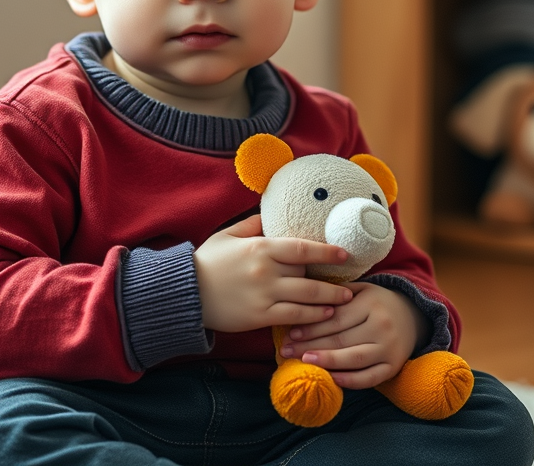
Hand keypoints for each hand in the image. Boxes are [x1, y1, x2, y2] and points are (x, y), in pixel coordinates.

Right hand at [193, 214, 353, 332]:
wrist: (185, 293)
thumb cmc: (207, 262)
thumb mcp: (228, 235)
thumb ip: (253, 225)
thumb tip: (272, 215)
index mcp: (260, 248)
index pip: (302, 249)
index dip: (326, 251)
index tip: (344, 253)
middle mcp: (266, 271)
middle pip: (307, 275)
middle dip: (328, 279)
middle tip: (349, 282)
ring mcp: (264, 295)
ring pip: (306, 298)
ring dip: (329, 300)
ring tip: (344, 300)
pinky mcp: (259, 316)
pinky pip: (292, 316)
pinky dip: (311, 316)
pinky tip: (324, 315)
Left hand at [278, 281, 428, 388]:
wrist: (412, 315)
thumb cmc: (376, 301)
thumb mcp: (360, 289)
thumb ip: (336, 294)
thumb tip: (303, 299)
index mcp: (371, 303)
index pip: (335, 318)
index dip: (311, 327)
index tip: (290, 333)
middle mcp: (382, 326)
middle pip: (341, 339)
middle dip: (310, 345)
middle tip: (286, 351)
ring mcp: (389, 348)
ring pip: (354, 358)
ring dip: (327, 362)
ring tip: (304, 362)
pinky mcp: (393, 366)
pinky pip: (370, 377)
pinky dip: (351, 380)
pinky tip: (332, 378)